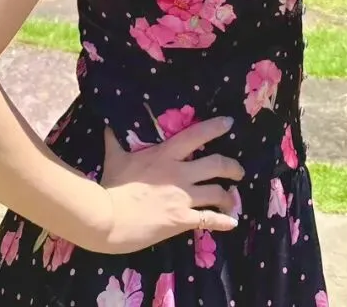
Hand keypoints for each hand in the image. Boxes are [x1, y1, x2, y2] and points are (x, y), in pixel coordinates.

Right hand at [91, 117, 243, 253]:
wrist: (109, 217)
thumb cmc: (112, 186)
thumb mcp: (115, 157)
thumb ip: (114, 141)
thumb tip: (108, 125)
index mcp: (165, 154)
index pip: (196, 135)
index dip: (215, 127)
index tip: (229, 123)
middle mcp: (179, 173)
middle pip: (216, 165)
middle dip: (232, 167)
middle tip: (238, 171)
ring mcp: (183, 197)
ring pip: (217, 193)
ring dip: (229, 196)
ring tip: (233, 199)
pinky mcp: (181, 220)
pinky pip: (209, 219)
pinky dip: (223, 221)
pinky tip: (232, 223)